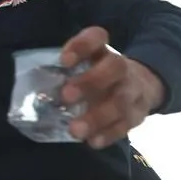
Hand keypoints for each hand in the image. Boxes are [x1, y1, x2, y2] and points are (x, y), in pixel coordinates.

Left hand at [59, 26, 164, 147]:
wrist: (144, 85)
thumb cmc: (100, 74)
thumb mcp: (86, 65)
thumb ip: (65, 72)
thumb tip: (36, 88)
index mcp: (103, 50)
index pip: (97, 37)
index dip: (81, 46)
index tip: (64, 61)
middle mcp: (122, 67)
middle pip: (115, 67)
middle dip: (91, 81)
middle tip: (66, 96)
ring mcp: (133, 90)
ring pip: (121, 101)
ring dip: (97, 116)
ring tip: (75, 130)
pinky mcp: (138, 114)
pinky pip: (127, 124)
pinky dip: (109, 134)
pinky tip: (93, 141)